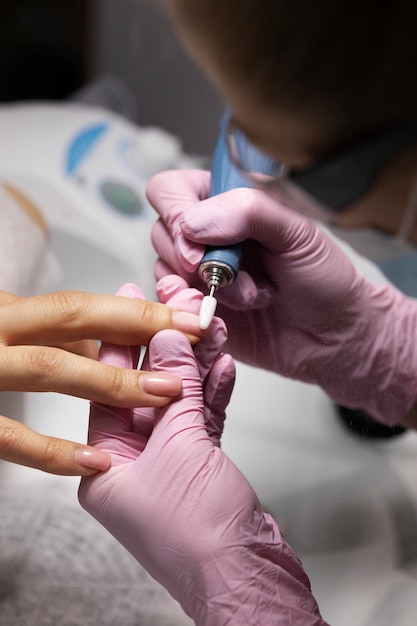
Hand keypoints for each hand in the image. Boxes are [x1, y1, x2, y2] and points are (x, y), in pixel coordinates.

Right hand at [0, 284, 202, 474]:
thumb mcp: (12, 335)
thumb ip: (56, 338)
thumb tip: (111, 336)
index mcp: (3, 317)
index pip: (77, 308)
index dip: (132, 310)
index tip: (184, 315)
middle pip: (69, 318)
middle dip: (134, 327)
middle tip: (190, 335)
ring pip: (45, 368)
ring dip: (111, 378)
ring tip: (166, 388)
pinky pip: (7, 437)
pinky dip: (53, 450)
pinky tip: (97, 461)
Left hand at [79, 283, 325, 625]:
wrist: (247, 574)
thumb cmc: (198, 536)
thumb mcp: (181, 446)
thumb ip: (176, 388)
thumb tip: (167, 340)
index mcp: (106, 466)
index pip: (111, 389)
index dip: (122, 343)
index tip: (131, 304)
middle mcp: (132, 463)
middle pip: (148, 389)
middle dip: (169, 349)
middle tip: (180, 309)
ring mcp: (167, 463)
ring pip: (180, 400)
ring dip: (198, 366)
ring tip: (212, 330)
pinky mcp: (198, 464)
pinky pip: (201, 417)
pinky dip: (213, 392)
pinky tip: (223, 367)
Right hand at [148, 169, 416, 424]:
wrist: (331, 335)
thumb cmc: (322, 278)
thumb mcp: (298, 232)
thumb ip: (248, 211)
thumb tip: (193, 223)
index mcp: (226, 201)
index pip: (170, 191)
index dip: (176, 215)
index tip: (202, 245)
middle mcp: (206, 235)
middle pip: (161, 232)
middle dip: (198, 261)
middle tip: (235, 276)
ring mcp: (198, 273)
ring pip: (164, 271)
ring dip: (207, 290)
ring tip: (251, 296)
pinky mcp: (196, 309)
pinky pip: (171, 306)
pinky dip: (197, 312)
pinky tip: (230, 317)